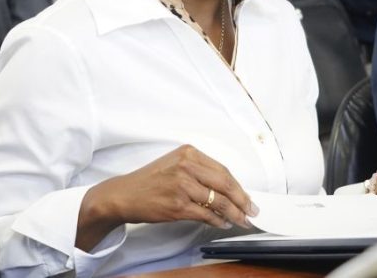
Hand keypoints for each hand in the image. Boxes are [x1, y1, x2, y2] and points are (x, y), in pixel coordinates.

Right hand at [76, 145, 256, 250]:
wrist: (125, 194)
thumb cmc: (149, 181)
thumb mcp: (174, 164)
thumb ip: (199, 171)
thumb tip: (226, 188)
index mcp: (188, 153)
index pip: (223, 170)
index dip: (238, 186)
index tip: (247, 196)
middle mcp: (186, 166)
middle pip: (225, 183)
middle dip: (242, 200)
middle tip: (252, 210)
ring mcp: (182, 185)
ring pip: (219, 201)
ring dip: (234, 213)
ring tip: (241, 220)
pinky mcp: (178, 205)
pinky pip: (206, 214)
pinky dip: (218, 221)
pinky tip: (223, 223)